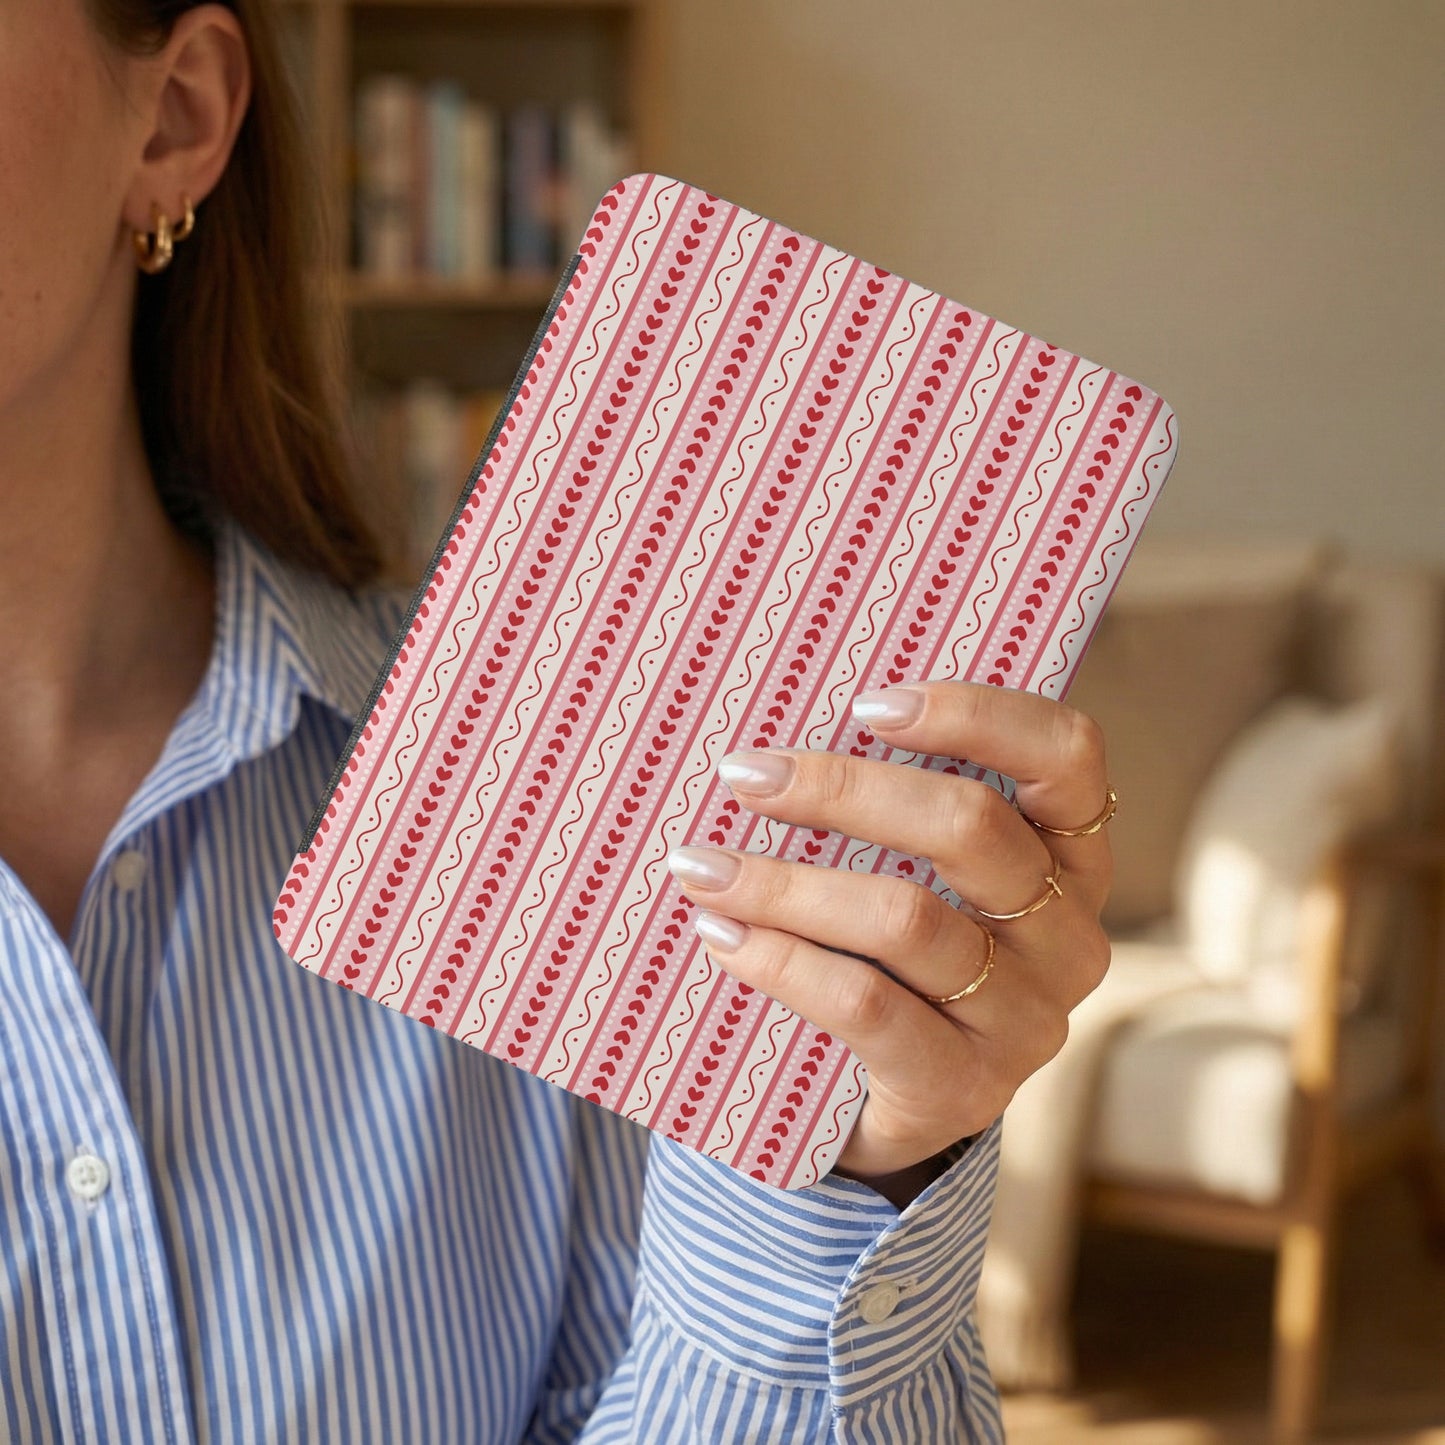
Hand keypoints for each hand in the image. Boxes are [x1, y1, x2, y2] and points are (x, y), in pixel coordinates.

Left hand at [665, 681, 1112, 1205]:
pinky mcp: (966, 1088)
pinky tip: (721, 936)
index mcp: (1072, 856)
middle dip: (841, 790)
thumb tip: (778, 733)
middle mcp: (1069, 935)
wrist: (896, 1108)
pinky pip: (865, 1005)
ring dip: (786, 884)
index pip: (1065, 754)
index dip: (975, 714)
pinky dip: (782, 961)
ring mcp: (1026, 1020)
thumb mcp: (922, 877)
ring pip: (907, 919)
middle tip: (744, 775)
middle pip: (971, 828)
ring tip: (702, 867)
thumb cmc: (897, 958)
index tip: (865, 703)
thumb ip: (893, 812)